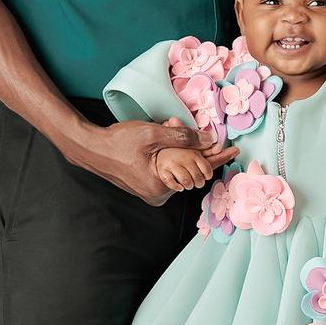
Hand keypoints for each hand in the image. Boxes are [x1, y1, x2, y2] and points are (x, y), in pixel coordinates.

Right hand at [81, 117, 236, 203]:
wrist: (91, 148)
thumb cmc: (117, 142)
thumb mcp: (152, 135)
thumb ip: (183, 137)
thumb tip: (210, 141)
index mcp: (162, 187)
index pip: (198, 171)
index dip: (218, 158)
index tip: (234, 150)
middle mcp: (158, 195)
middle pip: (188, 170)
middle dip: (192, 149)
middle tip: (185, 129)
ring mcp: (151, 192)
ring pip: (177, 169)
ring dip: (178, 151)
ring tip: (166, 129)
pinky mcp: (146, 186)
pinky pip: (167, 170)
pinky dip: (169, 155)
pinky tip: (160, 140)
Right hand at [155, 138, 227, 191]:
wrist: (157, 150)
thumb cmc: (179, 151)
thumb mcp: (195, 149)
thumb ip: (210, 150)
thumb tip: (225, 148)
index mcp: (193, 151)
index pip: (208, 169)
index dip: (208, 175)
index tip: (205, 174)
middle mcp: (183, 157)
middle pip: (198, 178)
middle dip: (199, 182)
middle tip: (195, 178)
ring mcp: (172, 164)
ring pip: (187, 183)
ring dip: (188, 185)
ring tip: (186, 180)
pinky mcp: (162, 171)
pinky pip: (174, 185)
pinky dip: (178, 187)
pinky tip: (178, 184)